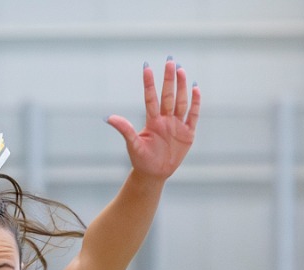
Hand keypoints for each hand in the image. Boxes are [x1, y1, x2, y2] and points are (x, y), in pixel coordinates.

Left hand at [108, 59, 200, 181]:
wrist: (154, 174)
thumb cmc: (141, 160)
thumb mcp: (133, 145)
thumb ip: (124, 130)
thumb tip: (108, 117)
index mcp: (152, 121)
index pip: (151, 98)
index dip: (149, 84)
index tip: (146, 67)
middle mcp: (165, 119)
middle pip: (168, 96)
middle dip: (169, 79)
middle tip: (170, 61)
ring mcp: (177, 125)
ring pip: (180, 102)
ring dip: (181, 86)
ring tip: (181, 69)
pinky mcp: (188, 133)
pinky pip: (193, 115)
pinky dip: (195, 102)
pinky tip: (195, 88)